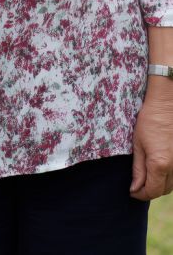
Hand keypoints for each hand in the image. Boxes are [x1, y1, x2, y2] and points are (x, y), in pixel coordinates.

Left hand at [130, 84, 172, 200]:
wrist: (167, 106)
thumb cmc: (149, 121)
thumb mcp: (138, 144)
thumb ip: (138, 169)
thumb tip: (135, 188)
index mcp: (160, 164)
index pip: (152, 191)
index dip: (140, 194)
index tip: (131, 192)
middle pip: (163, 190)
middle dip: (149, 191)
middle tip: (137, 186)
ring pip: (172, 185)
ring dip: (160, 186)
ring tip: (147, 179)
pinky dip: (169, 178)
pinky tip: (159, 171)